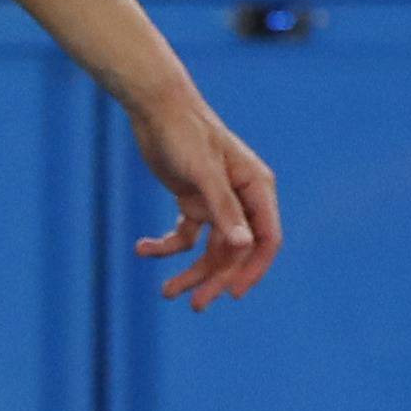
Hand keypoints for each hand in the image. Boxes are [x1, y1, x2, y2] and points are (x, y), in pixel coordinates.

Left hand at [129, 90, 281, 309]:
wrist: (154, 105)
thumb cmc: (185, 131)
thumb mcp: (204, 172)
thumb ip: (225, 209)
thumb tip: (244, 246)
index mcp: (256, 187)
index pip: (267, 240)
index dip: (253, 270)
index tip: (231, 293)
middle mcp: (240, 197)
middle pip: (235, 251)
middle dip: (214, 278)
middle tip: (195, 304)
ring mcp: (215, 200)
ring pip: (210, 249)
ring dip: (189, 271)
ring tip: (166, 292)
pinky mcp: (191, 198)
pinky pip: (184, 234)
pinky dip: (165, 246)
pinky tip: (143, 248)